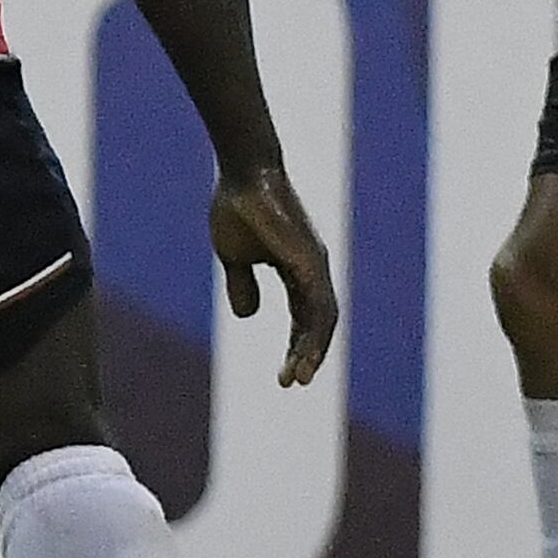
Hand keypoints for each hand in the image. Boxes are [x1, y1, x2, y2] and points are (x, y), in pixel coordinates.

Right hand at [208, 165, 340, 387]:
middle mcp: (312, 268)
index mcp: (296, 267)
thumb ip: (242, 284)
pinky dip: (314, 333)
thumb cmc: (237, 207)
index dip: (296, 344)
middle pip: (317, 321)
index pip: (303, 315)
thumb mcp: (233, 256)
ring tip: (299, 379)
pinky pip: (319, 305)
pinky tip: (304, 353)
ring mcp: (315, 264)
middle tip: (294, 383)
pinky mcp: (311, 261)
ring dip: (313, 351)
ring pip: (323, 318)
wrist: (243, 173)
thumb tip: (249, 315)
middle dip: (306, 353)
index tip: (284, 374)